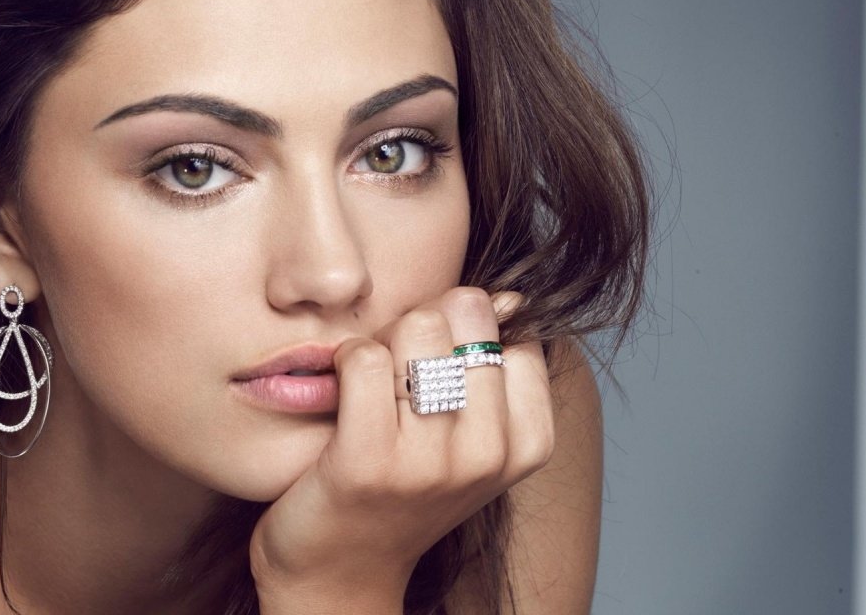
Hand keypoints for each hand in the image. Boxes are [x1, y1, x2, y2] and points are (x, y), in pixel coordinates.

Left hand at [248, 286, 554, 608]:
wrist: (339, 570)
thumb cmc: (402, 486)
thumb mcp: (469, 436)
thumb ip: (489, 369)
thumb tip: (505, 295)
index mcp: (527, 445)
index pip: (510, 331)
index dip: (464, 332)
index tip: (439, 370)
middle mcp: (487, 455)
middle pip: (463, 314)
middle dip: (423, 325)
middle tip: (399, 369)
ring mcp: (430, 462)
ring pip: (414, 327)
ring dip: (382, 340)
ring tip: (370, 383)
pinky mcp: (368, 463)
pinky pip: (363, 358)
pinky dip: (344, 358)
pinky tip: (340, 388)